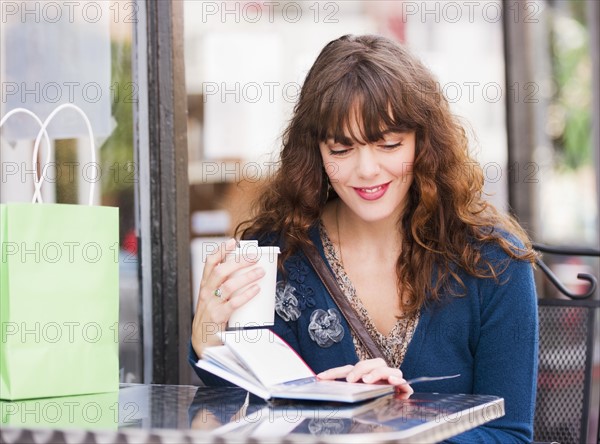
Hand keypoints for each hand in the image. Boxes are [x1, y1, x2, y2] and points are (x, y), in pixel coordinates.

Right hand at [191, 238, 264, 356]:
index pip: (209, 263)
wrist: (202, 342)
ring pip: (229, 286)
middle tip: (255, 257)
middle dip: (239, 261)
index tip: (233, 242)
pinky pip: (233, 303)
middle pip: (221, 271)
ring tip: (260, 272)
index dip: (221, 250)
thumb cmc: (211, 317)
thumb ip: (224, 286)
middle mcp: (206, 292)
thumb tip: (246, 271)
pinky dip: (246, 295)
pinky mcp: (218, 317)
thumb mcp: (213, 298)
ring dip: (246, 277)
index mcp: (205, 285)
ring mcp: (211, 304)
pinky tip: (256, 289)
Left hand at [317, 358, 413, 395]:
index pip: (348, 369)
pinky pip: (403, 383)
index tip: (320, 377)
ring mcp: (390, 379)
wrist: (388, 417)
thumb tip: (321, 383)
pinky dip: (399, 382)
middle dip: (360, 369)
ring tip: (368, 380)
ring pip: (387, 369)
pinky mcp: (401, 390)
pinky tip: (393, 383)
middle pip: (372, 363)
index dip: (334, 372)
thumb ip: (342, 390)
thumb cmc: (370, 401)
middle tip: (351, 380)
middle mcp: (378, 373)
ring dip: (377, 373)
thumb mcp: (354, 395)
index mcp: (364, 373)